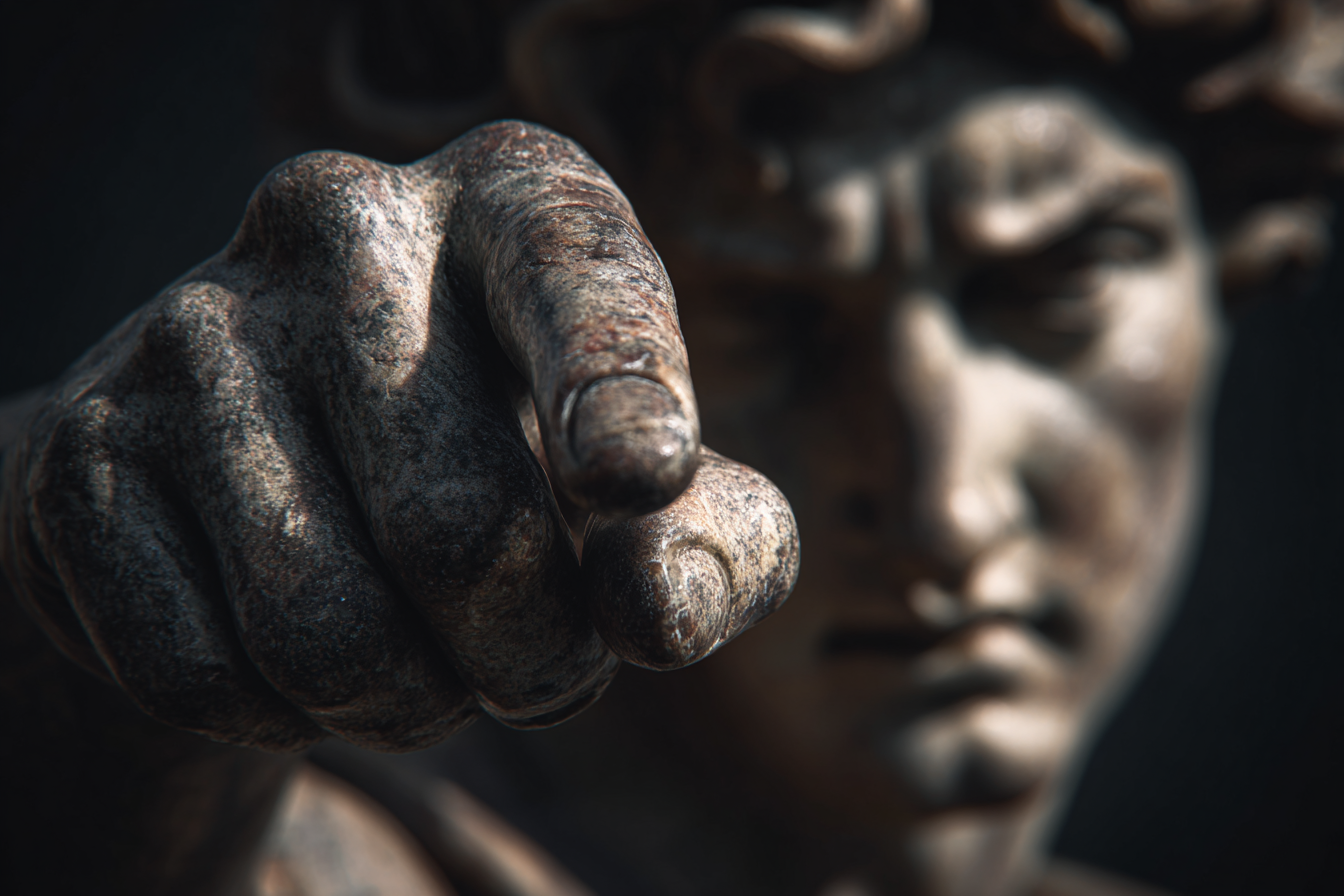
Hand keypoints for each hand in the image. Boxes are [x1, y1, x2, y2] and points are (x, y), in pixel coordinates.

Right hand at [0, 122, 798, 751]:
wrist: (277, 459)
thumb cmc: (507, 459)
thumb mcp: (641, 481)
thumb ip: (716, 542)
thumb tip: (657, 610)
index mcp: (510, 198)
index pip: (574, 277)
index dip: (614, 385)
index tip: (642, 473)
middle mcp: (342, 221)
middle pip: (459, 526)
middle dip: (534, 660)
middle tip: (545, 668)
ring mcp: (192, 329)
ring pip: (326, 630)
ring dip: (415, 705)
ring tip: (432, 662)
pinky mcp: (85, 450)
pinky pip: (208, 673)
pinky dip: (291, 720)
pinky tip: (309, 657)